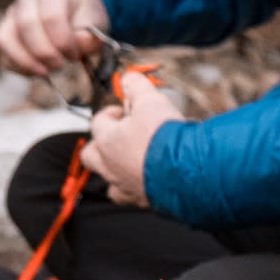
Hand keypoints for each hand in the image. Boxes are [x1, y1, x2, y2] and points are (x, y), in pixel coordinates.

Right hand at [0, 0, 111, 77]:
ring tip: (45, 71)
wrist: (74, 9)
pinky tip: (37, 71)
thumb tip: (82, 41)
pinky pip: (2, 52)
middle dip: (44, 52)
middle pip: (26, 25)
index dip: (63, 42)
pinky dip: (17, 66)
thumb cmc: (84, 15)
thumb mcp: (96, 22)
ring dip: (26, 61)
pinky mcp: (5, 31)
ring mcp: (12, 13)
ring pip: (5, 38)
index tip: (75, 55)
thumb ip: (91, 34)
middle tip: (60, 65)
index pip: (51, 17)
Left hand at [82, 72, 181, 205]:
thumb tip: (129, 77)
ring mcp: (126, 187)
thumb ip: (137, 86)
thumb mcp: (151, 100)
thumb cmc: (165, 137)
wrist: (188, 173)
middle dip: (103, 145)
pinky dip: (140, 188)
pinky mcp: (144, 202)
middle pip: (91, 156)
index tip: (127, 109)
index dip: (112, 112)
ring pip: (110, 181)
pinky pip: (134, 197)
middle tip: (123, 136)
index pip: (98, 122)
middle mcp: (111, 167)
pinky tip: (154, 180)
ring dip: (118, 171)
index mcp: (107, 141)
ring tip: (136, 161)